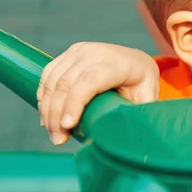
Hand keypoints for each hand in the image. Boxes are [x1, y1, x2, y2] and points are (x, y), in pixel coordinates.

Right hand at [37, 42, 159, 145]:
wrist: (135, 61)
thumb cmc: (141, 84)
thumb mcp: (147, 97)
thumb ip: (139, 114)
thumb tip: (129, 138)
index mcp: (118, 63)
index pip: (90, 80)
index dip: (75, 103)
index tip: (68, 126)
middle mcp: (96, 53)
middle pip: (66, 83)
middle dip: (57, 114)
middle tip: (59, 140)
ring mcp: (80, 51)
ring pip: (53, 80)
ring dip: (47, 110)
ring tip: (54, 134)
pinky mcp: (69, 54)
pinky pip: (48, 76)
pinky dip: (44, 98)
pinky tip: (47, 118)